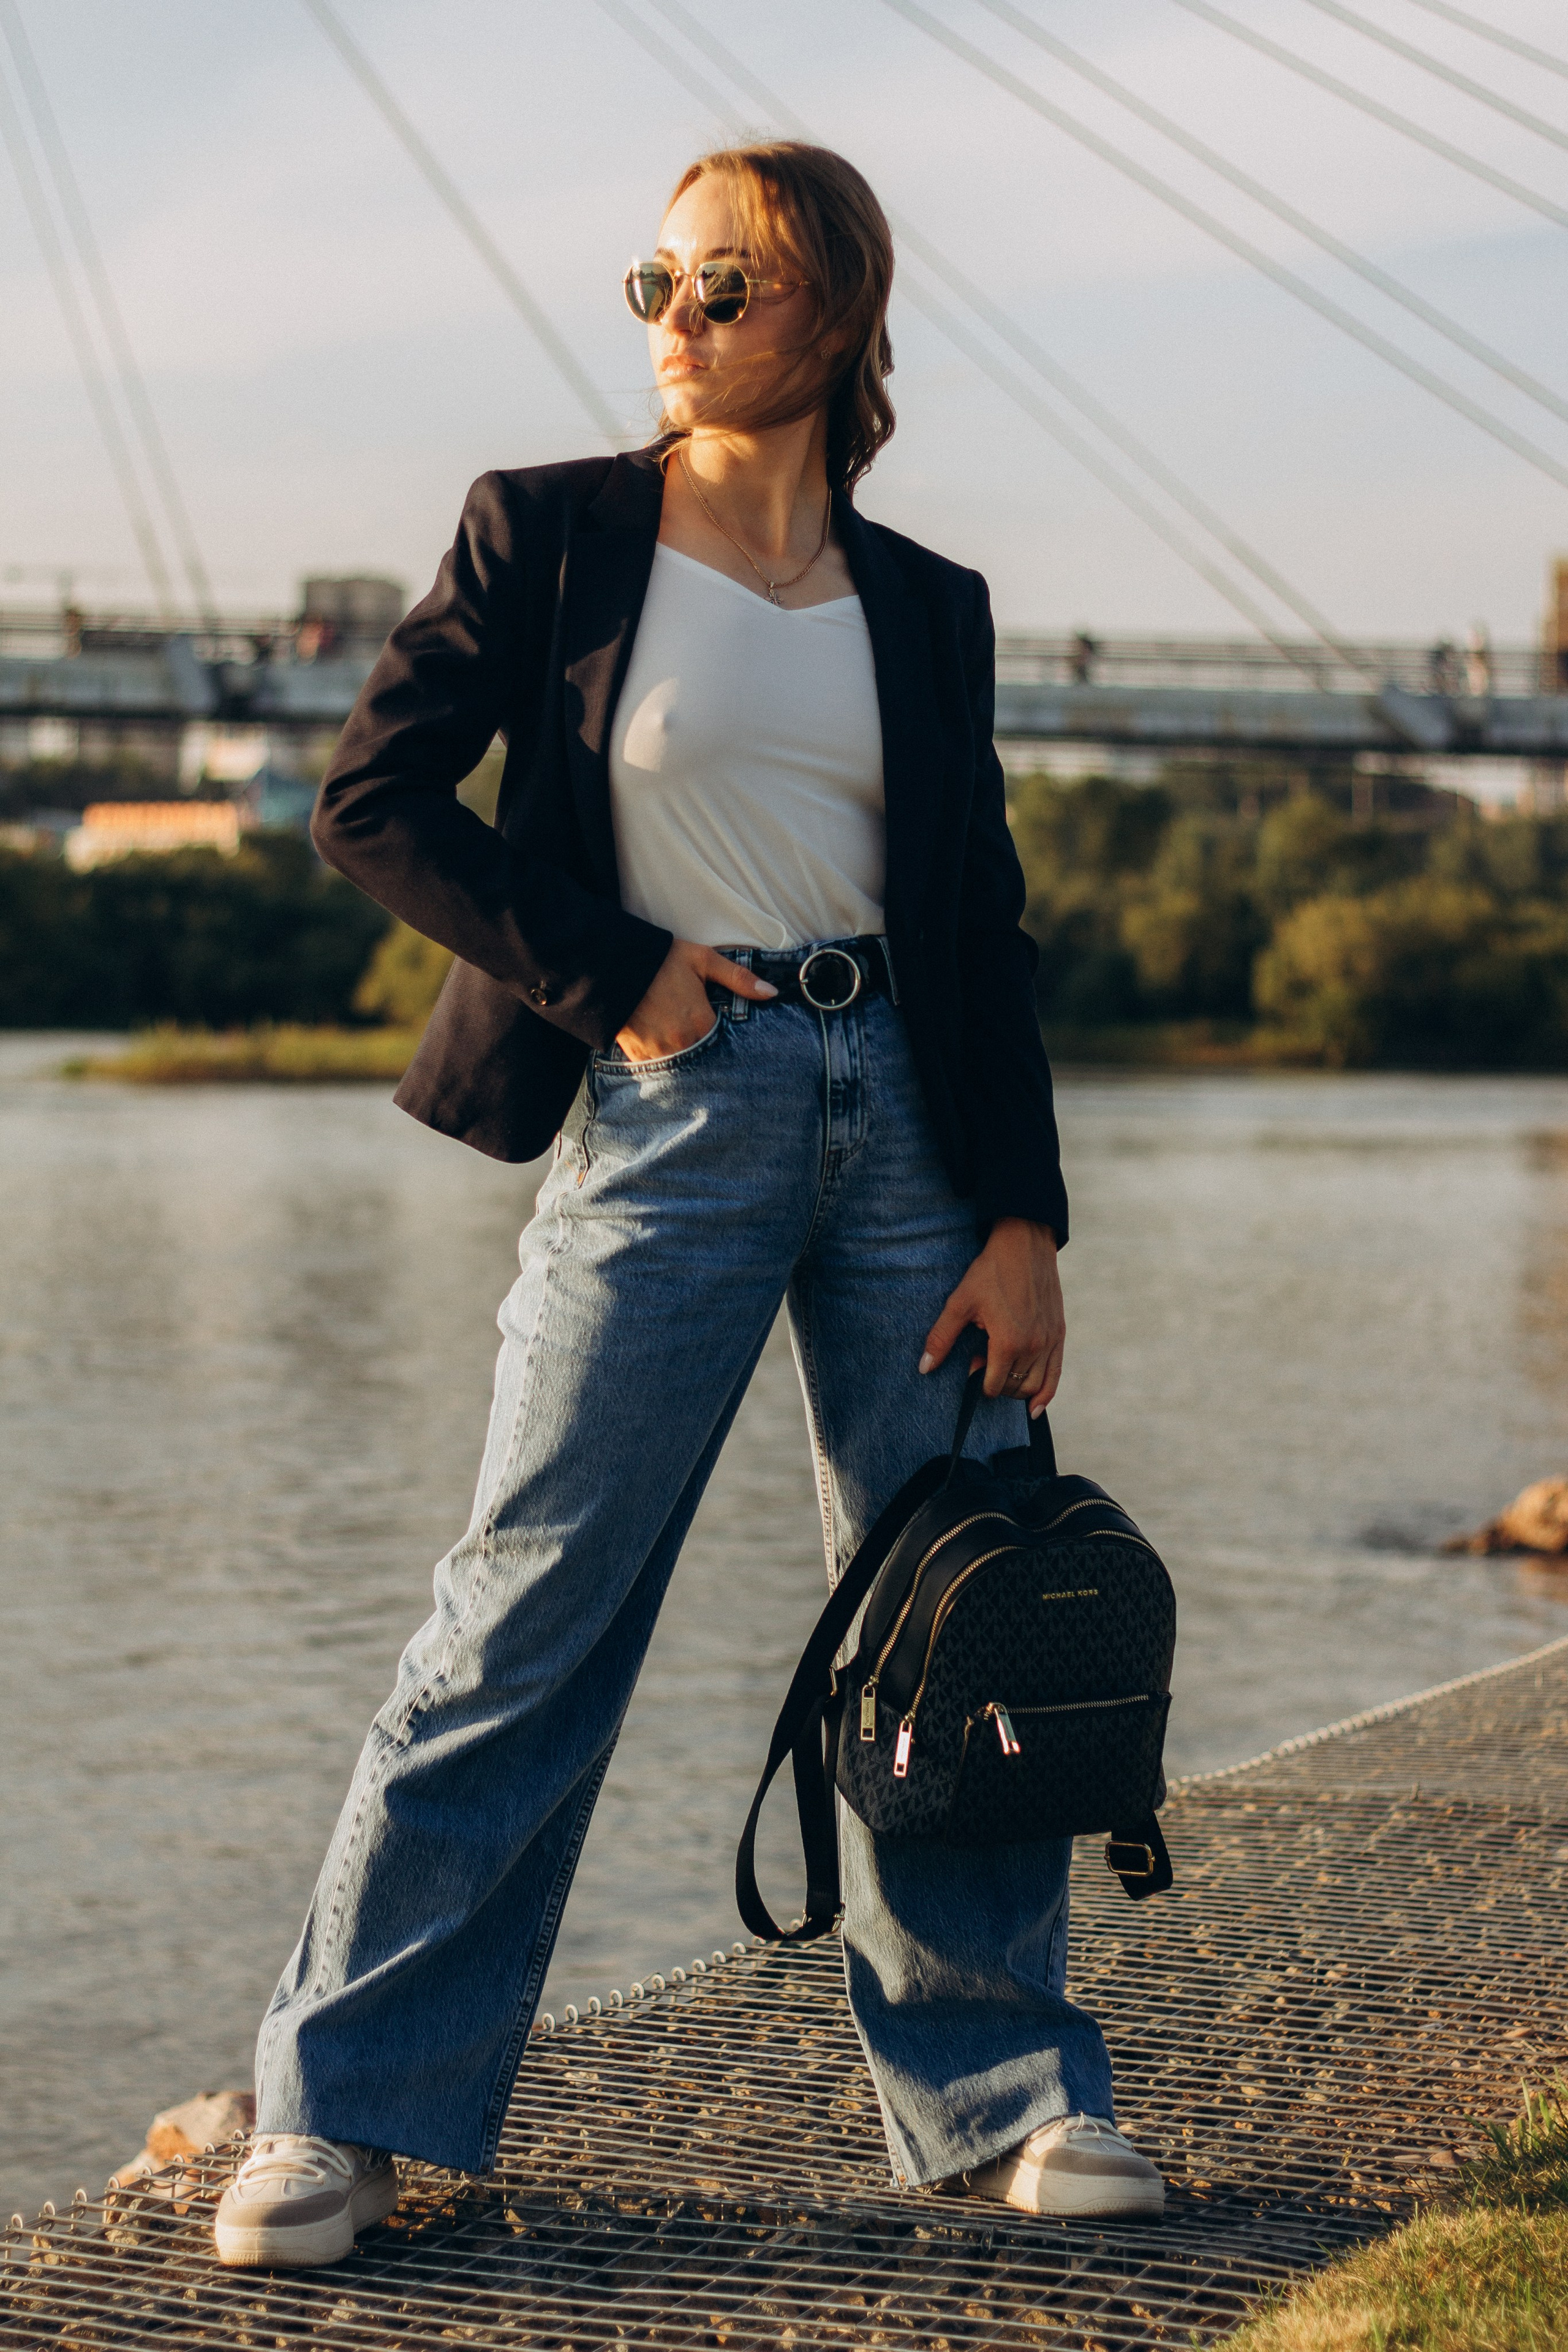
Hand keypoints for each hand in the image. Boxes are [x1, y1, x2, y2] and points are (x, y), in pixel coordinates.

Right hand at [615, 938, 776, 1061]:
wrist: (612, 964)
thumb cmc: (661, 960)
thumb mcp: (704, 960)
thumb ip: (739, 978)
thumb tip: (771, 993)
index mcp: (700, 1022)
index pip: (724, 1043)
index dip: (725, 1038)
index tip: (724, 1034)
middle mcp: (681, 1042)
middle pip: (704, 1058)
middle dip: (707, 1053)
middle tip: (706, 1043)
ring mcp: (658, 1051)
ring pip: (681, 1066)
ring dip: (686, 1060)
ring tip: (685, 1047)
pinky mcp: (637, 1055)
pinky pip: (657, 1068)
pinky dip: (664, 1062)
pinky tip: (666, 1050)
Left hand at [919, 1218, 1064, 1416]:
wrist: (1024, 1243)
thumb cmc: (990, 1271)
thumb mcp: (960, 1303)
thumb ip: (942, 1338)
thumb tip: (924, 1368)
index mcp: (1008, 1342)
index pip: (994, 1385)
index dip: (979, 1382)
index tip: (971, 1365)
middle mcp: (1034, 1346)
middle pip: (1015, 1388)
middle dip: (997, 1384)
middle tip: (983, 1361)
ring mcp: (1050, 1341)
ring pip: (1035, 1385)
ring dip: (1017, 1388)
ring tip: (1002, 1371)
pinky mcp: (1059, 1333)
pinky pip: (1056, 1374)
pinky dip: (1046, 1394)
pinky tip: (1035, 1408)